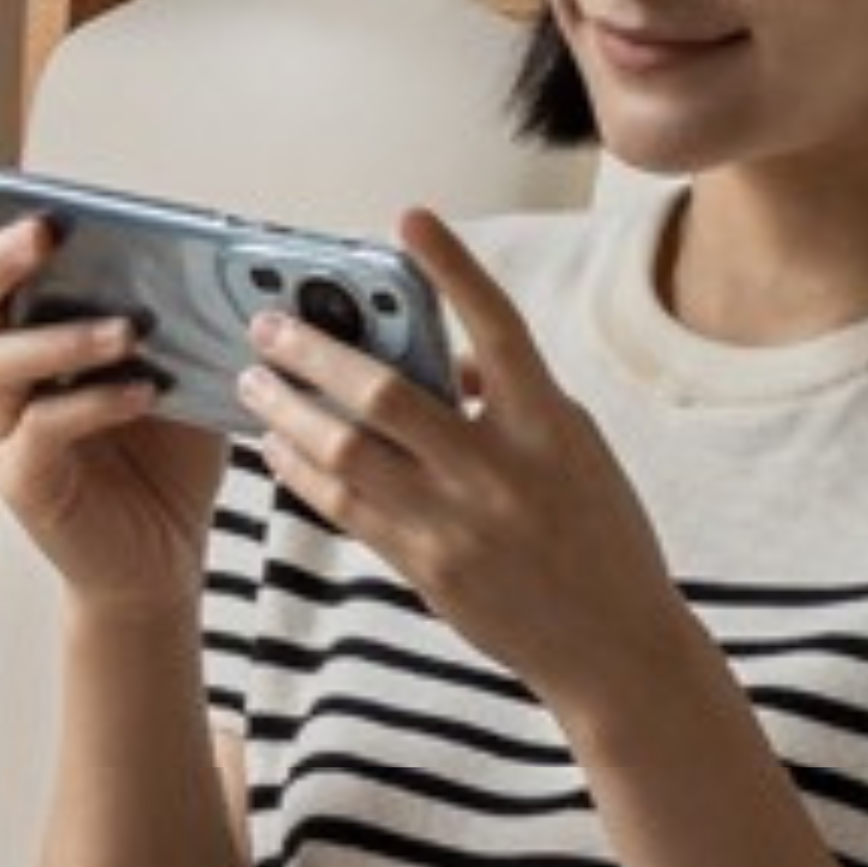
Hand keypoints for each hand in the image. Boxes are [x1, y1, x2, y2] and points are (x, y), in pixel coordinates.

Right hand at [0, 149, 223, 621]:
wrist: (161, 559)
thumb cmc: (162, 459)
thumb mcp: (177, 366)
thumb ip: (179, 314)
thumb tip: (218, 257)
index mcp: (27, 335)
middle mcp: (0, 378)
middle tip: (46, 230)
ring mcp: (3, 431)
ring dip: (62, 336)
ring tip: (128, 329)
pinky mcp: (26, 482)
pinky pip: (40, 430)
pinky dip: (93, 402)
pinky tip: (142, 392)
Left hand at [235, 207, 685, 728]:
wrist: (614, 648)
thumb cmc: (599, 533)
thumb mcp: (574, 448)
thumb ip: (509, 398)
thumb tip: (440, 359)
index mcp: (549, 425)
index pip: (497, 327)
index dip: (454, 268)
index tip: (408, 218)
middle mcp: (500, 470)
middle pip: (387, 394)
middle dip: (317, 352)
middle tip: (268, 324)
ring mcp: (457, 523)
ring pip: (347, 453)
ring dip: (289, 412)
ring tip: (253, 382)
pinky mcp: (425, 568)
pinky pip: (345, 508)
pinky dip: (303, 472)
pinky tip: (277, 448)